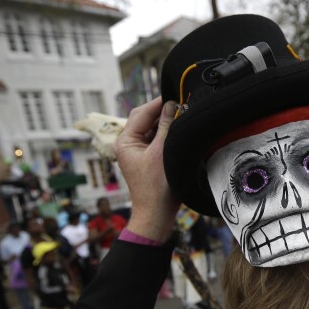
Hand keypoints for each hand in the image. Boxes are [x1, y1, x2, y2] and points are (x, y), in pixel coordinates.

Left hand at [113, 98, 180, 241]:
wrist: (156, 214)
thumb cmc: (156, 187)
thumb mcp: (162, 152)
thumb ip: (166, 126)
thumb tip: (172, 105)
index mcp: (125, 141)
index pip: (142, 113)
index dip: (159, 103)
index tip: (176, 95)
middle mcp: (129, 144)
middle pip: (146, 118)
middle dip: (163, 111)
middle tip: (182, 104)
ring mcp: (138, 151)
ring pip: (153, 128)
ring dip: (167, 123)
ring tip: (184, 117)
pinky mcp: (149, 158)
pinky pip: (158, 139)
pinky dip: (168, 134)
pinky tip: (180, 131)